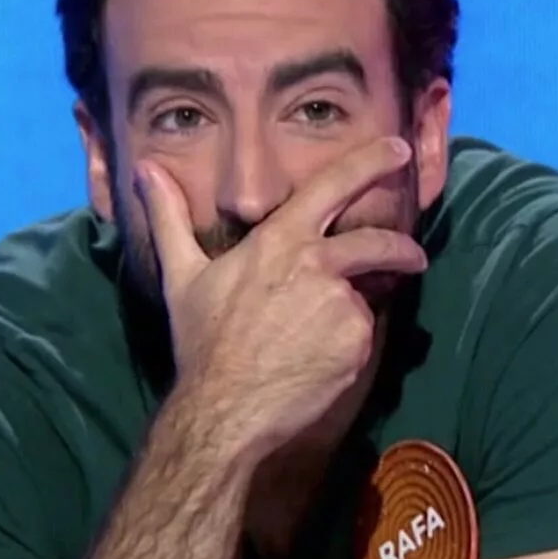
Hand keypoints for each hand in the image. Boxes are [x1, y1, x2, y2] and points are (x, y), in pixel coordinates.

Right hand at [140, 136, 426, 458]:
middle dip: (402, 248)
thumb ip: (169, 217)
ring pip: (361, 297)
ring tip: (325, 335)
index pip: (333, 186)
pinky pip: (360, 336)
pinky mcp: (356, 342)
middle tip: (413, 256)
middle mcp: (317, 264)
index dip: (371, 162)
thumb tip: (144, 169)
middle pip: (376, 243)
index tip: (398, 150)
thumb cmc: (202, 343)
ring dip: (354, 311)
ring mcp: (341, 304)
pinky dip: (347, 345)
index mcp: (278, 240)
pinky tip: (316, 362)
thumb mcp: (181, 275)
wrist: (224, 408)